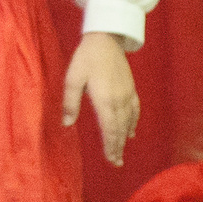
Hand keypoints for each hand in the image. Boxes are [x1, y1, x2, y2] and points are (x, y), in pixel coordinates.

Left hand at [61, 32, 137, 165]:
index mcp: (104, 99)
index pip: (109, 129)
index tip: (110, 159)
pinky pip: (135, 110)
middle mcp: (119, 100)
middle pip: (120, 129)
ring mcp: (127, 94)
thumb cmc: (86, 58)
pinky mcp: (131, 88)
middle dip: (118, 147)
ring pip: (128, 121)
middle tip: (116, 163)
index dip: (110, 146)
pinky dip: (133, 123)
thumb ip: (70, 102)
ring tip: (121, 152)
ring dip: (124, 138)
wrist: (106, 38)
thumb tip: (67, 124)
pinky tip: (131, 131)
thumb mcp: (72, 78)